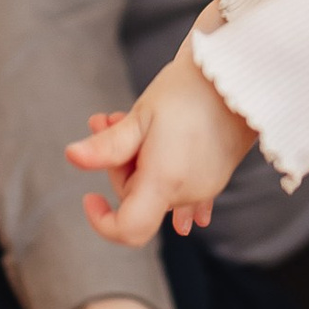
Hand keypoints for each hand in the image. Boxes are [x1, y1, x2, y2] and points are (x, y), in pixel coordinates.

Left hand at [66, 40, 257, 249]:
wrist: (236, 78)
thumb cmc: (187, 92)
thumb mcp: (139, 117)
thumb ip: (107, 146)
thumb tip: (72, 157)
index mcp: (164, 182)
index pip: (128, 229)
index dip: (102, 222)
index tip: (90, 197)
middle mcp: (186, 192)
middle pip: (137, 198)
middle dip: (119, 164)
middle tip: (109, 119)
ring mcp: (203, 187)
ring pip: (155, 186)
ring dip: (138, 159)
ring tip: (131, 118)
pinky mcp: (215, 176)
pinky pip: (182, 189)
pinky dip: (163, 176)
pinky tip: (155, 166)